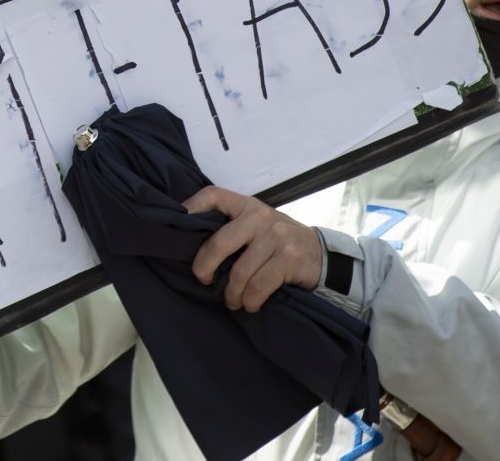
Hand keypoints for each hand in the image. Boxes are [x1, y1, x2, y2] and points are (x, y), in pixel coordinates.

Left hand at [185, 186, 322, 312]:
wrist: (321, 255)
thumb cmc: (279, 243)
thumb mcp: (258, 226)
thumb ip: (233, 228)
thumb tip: (193, 246)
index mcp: (247, 205)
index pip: (214, 195)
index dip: (191, 207)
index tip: (177, 222)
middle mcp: (260, 216)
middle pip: (219, 242)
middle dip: (204, 267)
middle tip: (203, 280)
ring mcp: (277, 236)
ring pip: (240, 272)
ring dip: (232, 294)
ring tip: (233, 301)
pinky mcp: (289, 258)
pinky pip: (259, 286)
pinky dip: (250, 301)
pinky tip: (250, 304)